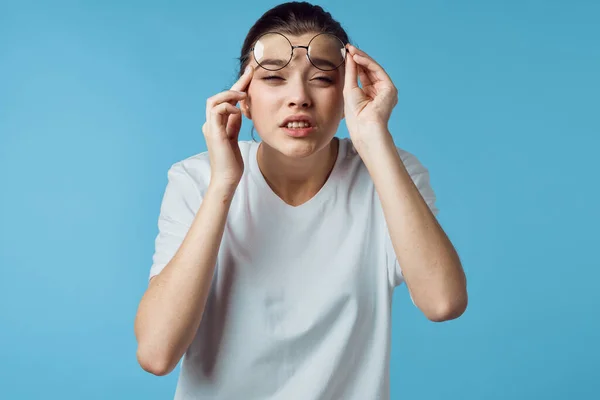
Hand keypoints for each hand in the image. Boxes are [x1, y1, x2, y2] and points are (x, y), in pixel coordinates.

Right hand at [202, 66, 253, 193]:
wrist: (227, 179)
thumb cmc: (232, 163)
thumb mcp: (234, 138)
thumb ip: (234, 124)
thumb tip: (238, 110)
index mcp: (216, 125)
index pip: (226, 101)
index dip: (237, 87)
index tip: (250, 76)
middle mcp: (211, 124)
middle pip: (219, 96)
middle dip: (236, 83)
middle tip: (250, 73)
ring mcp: (210, 127)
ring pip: (214, 100)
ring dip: (230, 94)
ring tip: (244, 94)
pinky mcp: (214, 132)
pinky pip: (217, 110)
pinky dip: (228, 106)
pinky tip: (239, 112)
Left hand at [343, 44, 397, 140]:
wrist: (363, 127)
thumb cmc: (355, 115)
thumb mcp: (350, 89)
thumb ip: (351, 72)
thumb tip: (349, 55)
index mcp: (371, 94)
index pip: (363, 74)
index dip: (354, 63)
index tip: (345, 52)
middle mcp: (380, 91)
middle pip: (369, 70)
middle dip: (358, 58)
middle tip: (348, 47)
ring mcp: (386, 89)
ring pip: (373, 68)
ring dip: (361, 58)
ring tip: (351, 50)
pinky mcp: (389, 88)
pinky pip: (377, 70)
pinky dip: (367, 62)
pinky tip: (357, 57)